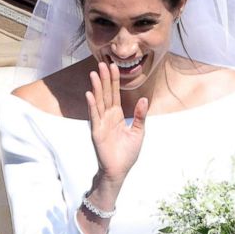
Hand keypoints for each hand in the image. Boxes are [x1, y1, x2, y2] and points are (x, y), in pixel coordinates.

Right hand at [85, 62, 147, 184]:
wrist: (120, 170)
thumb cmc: (127, 154)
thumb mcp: (138, 132)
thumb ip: (140, 116)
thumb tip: (144, 99)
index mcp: (117, 116)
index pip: (115, 95)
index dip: (114, 81)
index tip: (113, 67)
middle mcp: (107, 117)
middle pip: (105, 94)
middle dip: (104, 79)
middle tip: (102, 63)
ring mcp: (101, 124)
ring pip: (99, 102)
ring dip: (96, 88)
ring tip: (94, 74)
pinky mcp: (97, 132)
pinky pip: (94, 116)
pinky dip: (92, 105)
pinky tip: (90, 94)